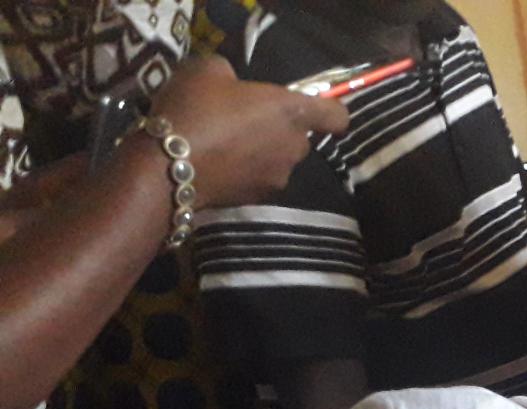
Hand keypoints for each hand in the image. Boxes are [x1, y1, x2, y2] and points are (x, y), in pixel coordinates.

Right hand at [148, 55, 348, 208]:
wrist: (167, 165)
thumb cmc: (195, 108)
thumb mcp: (207, 70)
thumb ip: (231, 74)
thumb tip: (231, 83)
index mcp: (292, 112)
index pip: (337, 116)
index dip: (330, 110)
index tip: (315, 106)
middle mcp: (295, 147)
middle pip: (300, 137)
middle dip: (278, 129)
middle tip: (243, 120)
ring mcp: (279, 176)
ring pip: (278, 159)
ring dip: (260, 152)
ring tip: (224, 144)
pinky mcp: (258, 198)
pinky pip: (258, 179)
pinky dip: (244, 172)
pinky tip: (215, 164)